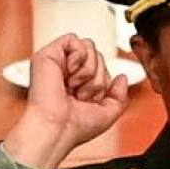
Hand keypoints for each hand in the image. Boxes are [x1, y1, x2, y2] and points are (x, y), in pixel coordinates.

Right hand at [1, 33, 130, 168]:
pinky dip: (78, 58)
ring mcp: (57, 61)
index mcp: (78, 82)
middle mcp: (67, 70)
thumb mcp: (108, 113)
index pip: (102, 66)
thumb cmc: (76, 127)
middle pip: (98, 55)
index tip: (89, 100)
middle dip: (97, 78)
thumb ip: (119, 95)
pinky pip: (74, 39)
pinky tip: (68, 74)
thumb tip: (122, 77)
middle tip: (81, 94)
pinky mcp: (48, 54)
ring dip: (88, 71)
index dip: (103, 82)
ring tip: (73, 87)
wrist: (57, 129)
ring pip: (89, 46)